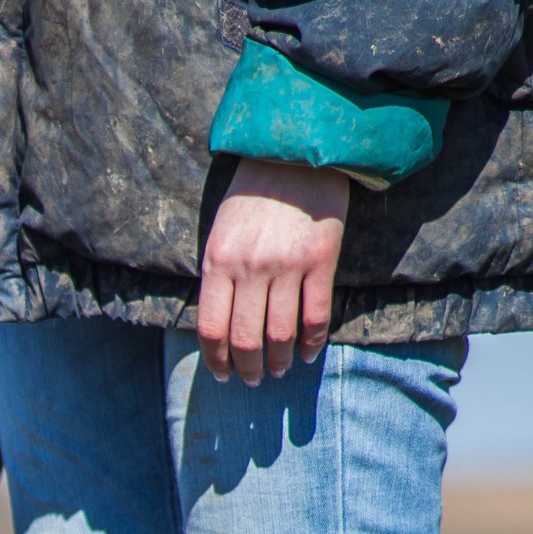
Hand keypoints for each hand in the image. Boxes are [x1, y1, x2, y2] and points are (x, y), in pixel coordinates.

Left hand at [197, 159, 350, 384]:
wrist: (295, 153)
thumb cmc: (253, 195)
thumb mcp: (221, 232)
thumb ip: (219, 275)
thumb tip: (221, 326)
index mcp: (218, 261)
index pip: (211, 328)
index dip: (216, 360)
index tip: (222, 375)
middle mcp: (250, 267)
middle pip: (246, 338)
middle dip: (248, 368)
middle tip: (252, 380)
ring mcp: (287, 266)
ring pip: (280, 334)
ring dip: (278, 361)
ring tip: (277, 370)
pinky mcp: (321, 261)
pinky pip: (315, 316)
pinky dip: (311, 343)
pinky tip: (307, 354)